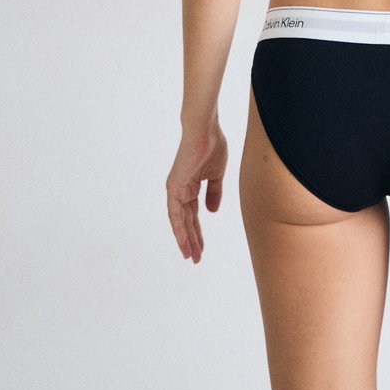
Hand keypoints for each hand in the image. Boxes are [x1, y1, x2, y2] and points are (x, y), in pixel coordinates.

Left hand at [166, 125, 227, 263]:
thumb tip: (212, 212)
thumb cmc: (212, 146)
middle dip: (192, 240)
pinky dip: (178, 228)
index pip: (193, 215)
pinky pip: (175, 213)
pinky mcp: (174, 187)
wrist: (205, 130)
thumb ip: (213, 193)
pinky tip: (183, 242)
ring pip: (180, 221)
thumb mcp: (216, 175)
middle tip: (196, 258)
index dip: (198, 232)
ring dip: (185, 239)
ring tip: (191, 256)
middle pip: (186, 221)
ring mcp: (176, 189)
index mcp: (190, 186)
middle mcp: (180, 190)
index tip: (202, 248)